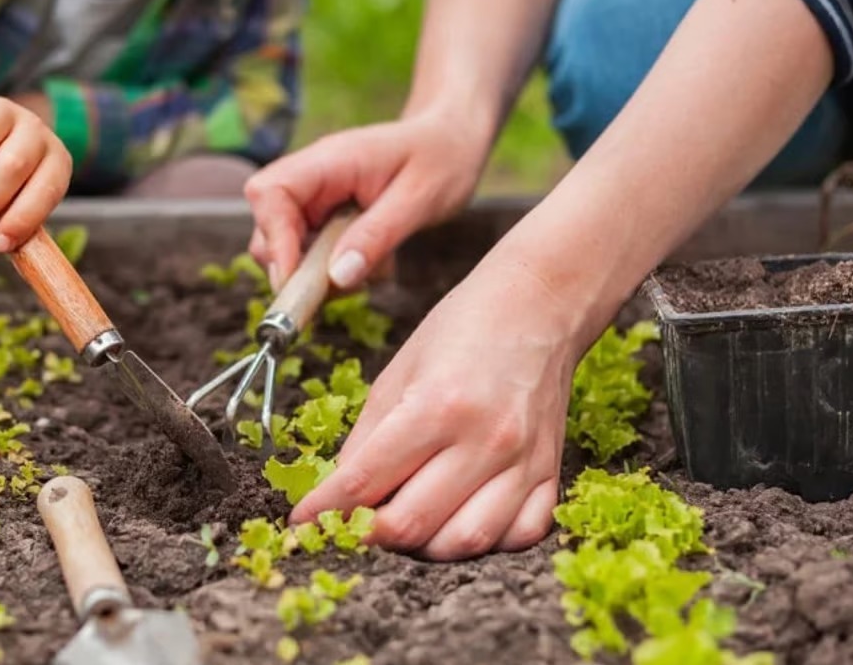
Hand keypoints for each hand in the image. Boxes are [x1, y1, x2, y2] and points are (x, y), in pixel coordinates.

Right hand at [245, 111, 486, 290]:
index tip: (295, 280)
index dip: (275, 241)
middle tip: (341, 287)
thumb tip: (336, 277)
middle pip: (267, 228)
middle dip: (295, 267)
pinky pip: (313, 256)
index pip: (270, 194)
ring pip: (287, 249)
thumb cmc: (441, 157)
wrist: (453, 140)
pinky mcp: (326, 219)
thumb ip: (377, 236)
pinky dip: (337, 273)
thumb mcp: (420, 198)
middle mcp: (312, 179)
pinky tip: (376, 263)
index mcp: (328, 160)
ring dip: (320, 275)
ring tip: (372, 270)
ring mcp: (316, 200)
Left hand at [290, 260, 581, 559]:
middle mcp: (484, 440)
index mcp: (435, 406)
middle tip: (349, 527)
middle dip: (367, 536)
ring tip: (402, 527)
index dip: (324, 512)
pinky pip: (520, 536)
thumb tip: (337, 493)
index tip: (301, 524)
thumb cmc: (462, 330)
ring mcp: (524, 461)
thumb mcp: (396, 372)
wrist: (538, 304)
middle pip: (411, 524)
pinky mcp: (551, 472)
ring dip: (423, 548)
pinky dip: (483, 542)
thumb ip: (365, 438)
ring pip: (465, 543)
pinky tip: (459, 521)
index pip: (364, 482)